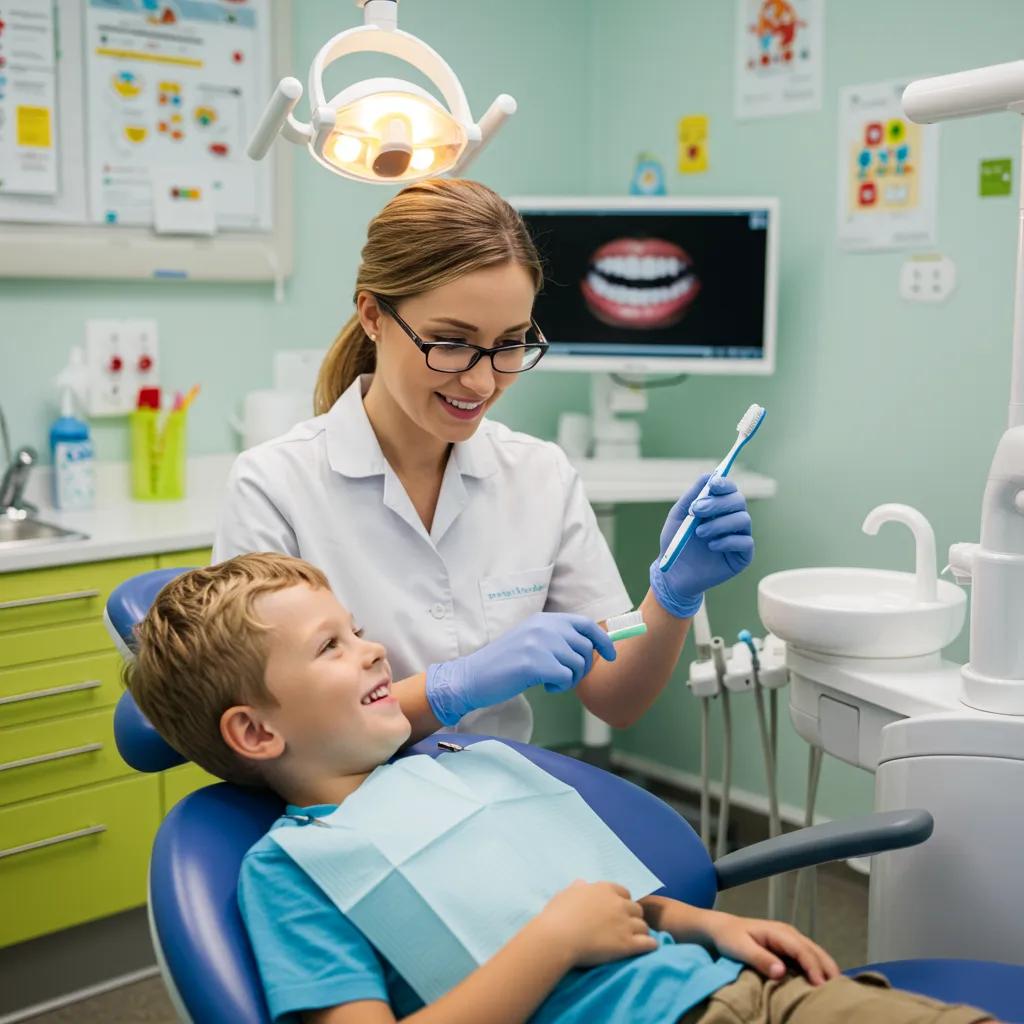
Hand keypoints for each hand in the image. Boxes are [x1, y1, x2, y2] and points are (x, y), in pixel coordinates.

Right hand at [425, 613, 616, 725]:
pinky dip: (560, 687)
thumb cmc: (504, 665)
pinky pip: (565, 677)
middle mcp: (543, 627)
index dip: (603, 639)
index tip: (611, 655)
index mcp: (543, 620)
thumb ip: (556, 640)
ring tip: (551, 682)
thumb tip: (591, 649)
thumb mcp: (531, 642)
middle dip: (583, 667)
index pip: (585, 624)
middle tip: (566, 678)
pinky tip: (544, 687)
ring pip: (577, 664)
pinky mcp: (533, 663)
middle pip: (585, 647)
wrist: (472, 677)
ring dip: (570, 679)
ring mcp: (538, 643)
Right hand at [538, 880, 657, 967]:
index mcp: (604, 889)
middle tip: (625, 928)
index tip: (617, 912)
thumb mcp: (565, 894)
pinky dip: (650, 945)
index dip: (621, 902)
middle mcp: (618, 904)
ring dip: (641, 932)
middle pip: (636, 909)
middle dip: (632, 917)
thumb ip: (577, 888)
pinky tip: (647, 948)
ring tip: (635, 940)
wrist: (558, 937)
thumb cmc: (557, 915)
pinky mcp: (628, 944)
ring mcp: (625, 924)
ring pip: (644, 926)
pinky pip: (648, 943)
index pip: (624, 892)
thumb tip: (582, 884)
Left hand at [650, 474, 753, 617]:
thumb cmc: (675, 543)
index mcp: (718, 508)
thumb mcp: (678, 516)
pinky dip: (727, 541)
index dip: (724, 484)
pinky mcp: (742, 556)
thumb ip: (692, 496)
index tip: (713, 485)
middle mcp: (731, 520)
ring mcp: (739, 537)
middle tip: (697, 511)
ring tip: (699, 533)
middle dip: (718, 503)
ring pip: (744, 519)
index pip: (730, 490)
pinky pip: (745, 542)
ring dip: (720, 523)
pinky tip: (711, 546)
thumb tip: (708, 475)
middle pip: (739, 501)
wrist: (672, 574)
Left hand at [704, 912, 838, 985]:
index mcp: (779, 932)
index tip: (821, 987)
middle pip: (816, 951)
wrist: (721, 928)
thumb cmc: (729, 937)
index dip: (814, 968)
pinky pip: (809, 958)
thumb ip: (760, 958)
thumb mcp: (740, 948)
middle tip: (840, 992)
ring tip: (836, 991)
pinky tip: (823, 984)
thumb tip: (781, 972)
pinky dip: (819, 969)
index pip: (803, 950)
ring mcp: (791, 940)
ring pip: (816, 954)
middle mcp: (789, 934)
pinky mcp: (789, 948)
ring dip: (826, 970)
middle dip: (828, 970)